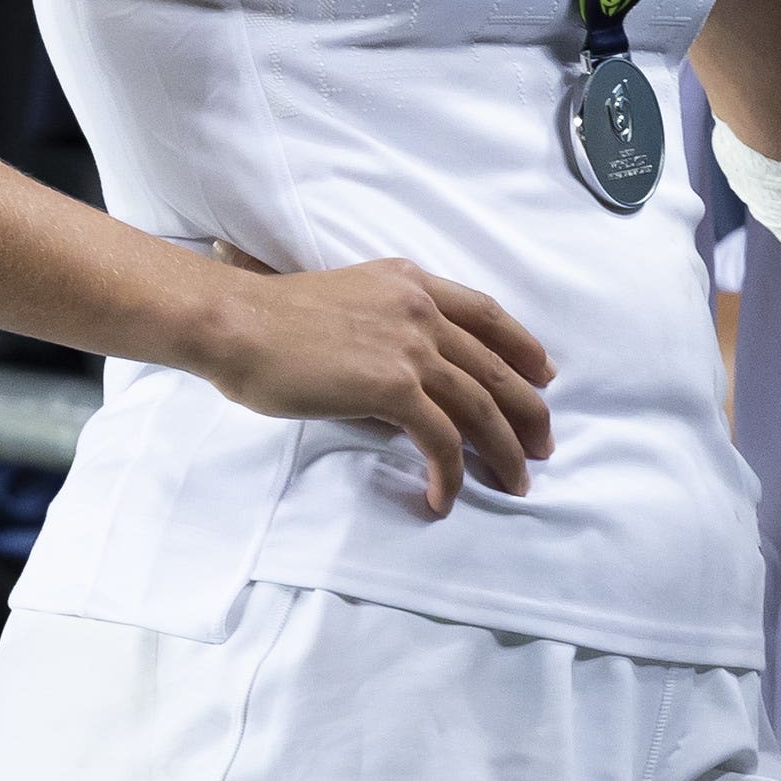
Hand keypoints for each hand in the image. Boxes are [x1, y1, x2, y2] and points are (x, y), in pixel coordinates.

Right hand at [182, 252, 555, 513]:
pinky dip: (452, 473)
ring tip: (515, 483)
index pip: (486, 313)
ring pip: (481, 406)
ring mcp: (410, 346)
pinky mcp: (392, 386)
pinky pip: (442, 439)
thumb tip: (410, 392)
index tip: (544, 375)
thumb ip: (386, 335)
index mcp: (409, 282)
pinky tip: (444, 497)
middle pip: (495, 365)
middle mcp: (420, 308)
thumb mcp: (347, 306)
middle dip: (527, 410)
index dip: (523, 347)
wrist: (237, 324)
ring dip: (505, 451)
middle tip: (543, 446)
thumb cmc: (272, 321)